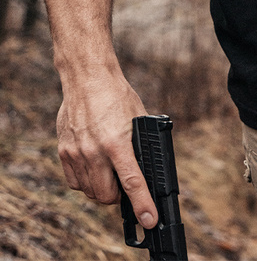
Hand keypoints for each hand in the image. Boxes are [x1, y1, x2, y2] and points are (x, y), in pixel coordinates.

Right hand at [56, 70, 157, 228]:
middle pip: (107, 196)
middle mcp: (95, 151)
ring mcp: (77, 153)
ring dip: (103, 190)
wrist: (87, 77)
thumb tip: (148, 162)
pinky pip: (75, 181)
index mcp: (117, 142)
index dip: (142, 204)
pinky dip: (86, 182)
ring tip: (111, 175)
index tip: (149, 220)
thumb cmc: (116, 94)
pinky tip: (94, 169)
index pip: (132, 182)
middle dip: (119, 198)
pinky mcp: (64, 151)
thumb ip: (140, 142)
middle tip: (126, 187)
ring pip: (90, 192)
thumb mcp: (138, 116)